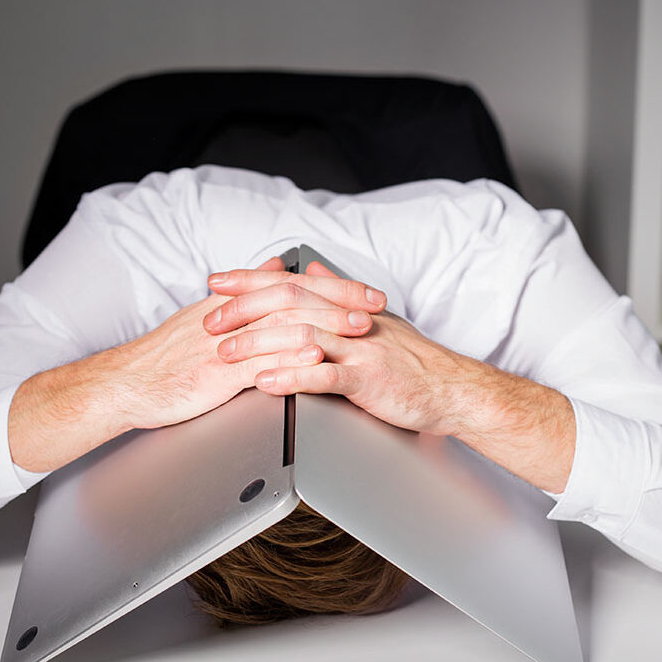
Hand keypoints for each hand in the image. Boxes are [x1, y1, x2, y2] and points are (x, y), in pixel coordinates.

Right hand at [97, 257, 392, 430]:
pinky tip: (317, 361)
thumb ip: (246, 290)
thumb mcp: (204, 315)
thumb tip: (274, 264)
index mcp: (233, 303)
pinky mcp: (217, 375)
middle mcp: (233, 317)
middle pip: (296, 298)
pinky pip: (260, 364)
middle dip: (342, 299)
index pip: (291, 283)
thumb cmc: (164, 357)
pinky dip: (292, 360)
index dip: (332, 285)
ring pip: (285, 327)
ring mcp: (227, 345)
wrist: (125, 384)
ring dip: (328, 325)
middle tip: (376, 304)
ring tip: (360, 328)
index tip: (366, 290)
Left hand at [207, 260, 576, 492]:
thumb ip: (338, 295)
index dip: (250, 280)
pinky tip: (266, 382)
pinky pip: (324, 376)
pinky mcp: (367, 379)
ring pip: (300, 335)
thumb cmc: (412, 362)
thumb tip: (312, 272)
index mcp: (346, 305)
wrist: (452, 390)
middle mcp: (350, 320)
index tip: (216, 281)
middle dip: (243, 309)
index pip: (291, 282)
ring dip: (258, 343)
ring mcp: (359, 348)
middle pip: (289, 302)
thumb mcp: (374, 320)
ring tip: (225, 354)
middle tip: (209, 320)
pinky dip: (291, 377)